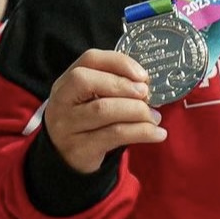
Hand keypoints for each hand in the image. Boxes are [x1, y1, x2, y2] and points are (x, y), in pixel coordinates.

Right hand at [44, 48, 166, 173]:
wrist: (66, 159)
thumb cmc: (87, 121)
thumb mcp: (92, 99)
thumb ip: (114, 86)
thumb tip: (147, 84)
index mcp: (67, 81)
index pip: (90, 59)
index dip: (119, 62)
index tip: (143, 75)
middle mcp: (61, 101)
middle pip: (89, 83)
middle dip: (124, 86)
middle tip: (147, 95)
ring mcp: (67, 126)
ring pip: (103, 110)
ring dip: (137, 111)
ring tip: (155, 117)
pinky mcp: (79, 149)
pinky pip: (114, 135)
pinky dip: (142, 132)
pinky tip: (158, 134)